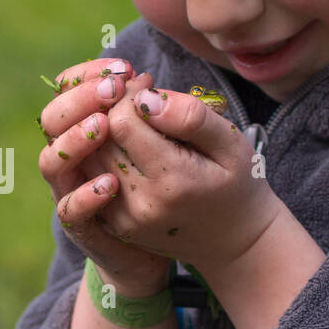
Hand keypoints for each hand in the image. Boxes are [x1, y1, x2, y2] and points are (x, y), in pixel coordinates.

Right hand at [37, 57, 172, 295]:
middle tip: (112, 90)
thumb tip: (145, 83)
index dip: (88, 75)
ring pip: (52, 162)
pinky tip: (111, 184)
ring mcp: (71, 191)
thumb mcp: (162, 142)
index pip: (67, 91)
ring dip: (75, 140)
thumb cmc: (162, 183)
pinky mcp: (82, 225)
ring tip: (103, 126)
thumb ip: (148, 113)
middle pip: (51, 120)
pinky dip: (85, 195)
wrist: (160, 243)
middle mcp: (72, 157)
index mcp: (85, 129)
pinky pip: (69, 209)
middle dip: (79, 100)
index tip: (123, 67)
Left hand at [86, 75, 283, 271]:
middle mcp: (142, 204)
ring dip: (104, 132)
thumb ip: (192, 118)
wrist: (234, 240)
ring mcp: (125, 219)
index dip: (129, 97)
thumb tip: (146, 97)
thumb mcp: (232, 144)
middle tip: (138, 99)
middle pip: (101, 140)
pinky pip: (92, 180)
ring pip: (90, 159)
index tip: (148, 89)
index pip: (121, 122)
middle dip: (113, 111)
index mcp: (173, 180)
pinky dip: (103, 156)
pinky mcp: (116, 225)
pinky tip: (127, 146)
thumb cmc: (237, 183)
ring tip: (133, 120)